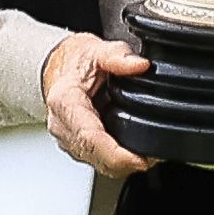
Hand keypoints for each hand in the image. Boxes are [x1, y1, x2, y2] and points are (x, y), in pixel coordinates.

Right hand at [39, 31, 159, 178]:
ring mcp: (69, 140)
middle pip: (96, 157)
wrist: (58, 68)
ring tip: (148, 153)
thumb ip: (117, 56)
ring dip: (123, 164)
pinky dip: (117, 160)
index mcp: (65, 103)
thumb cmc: (73, 62)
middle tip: (155, 156)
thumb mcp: (95, 50)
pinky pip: (98, 161)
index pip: (89, 138)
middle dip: (127, 163)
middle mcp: (63, 127)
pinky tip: (133, 151)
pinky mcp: (77, 147)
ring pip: (98, 164)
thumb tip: (140, 65)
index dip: (116, 155)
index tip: (140, 160)